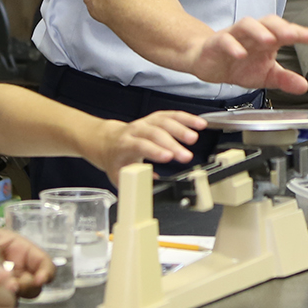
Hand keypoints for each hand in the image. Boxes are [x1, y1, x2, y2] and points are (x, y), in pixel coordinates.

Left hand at [0, 228, 53, 297]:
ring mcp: (0, 284)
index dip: (46, 271)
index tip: (39, 280)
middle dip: (28, 287)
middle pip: (34, 285)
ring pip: (17, 297)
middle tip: (13, 286)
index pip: (42, 262)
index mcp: (16, 249)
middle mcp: (13, 269)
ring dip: (9, 295)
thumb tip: (4, 274)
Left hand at [91, 110, 205, 180]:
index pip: (140, 145)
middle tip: (186, 156)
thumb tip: (149, 192)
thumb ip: (132, 183)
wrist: (109, 141)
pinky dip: (186, 118)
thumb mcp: (118, 175)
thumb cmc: (116, 160)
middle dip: (172, 144)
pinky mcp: (156, 118)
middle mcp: (135, 130)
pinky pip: (172, 115)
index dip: (154, 150)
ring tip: (194, 138)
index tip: (168, 157)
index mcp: (124, 144)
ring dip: (181, 128)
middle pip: (154, 133)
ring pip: (164, 121)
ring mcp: (146, 122)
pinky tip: (199, 124)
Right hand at [189, 16, 307, 93]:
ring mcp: (234, 36)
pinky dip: (232, 46)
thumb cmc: (238, 65)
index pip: (284, 31)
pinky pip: (224, 40)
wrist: (209, 65)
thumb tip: (304, 86)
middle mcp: (252, 34)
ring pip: (246, 25)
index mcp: (266, 39)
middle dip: (281, 27)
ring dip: (258, 31)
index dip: (298, 32)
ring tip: (269, 40)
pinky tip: (240, 54)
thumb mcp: (265, 76)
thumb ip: (285, 80)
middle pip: (267, 22)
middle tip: (293, 35)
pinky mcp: (216, 43)